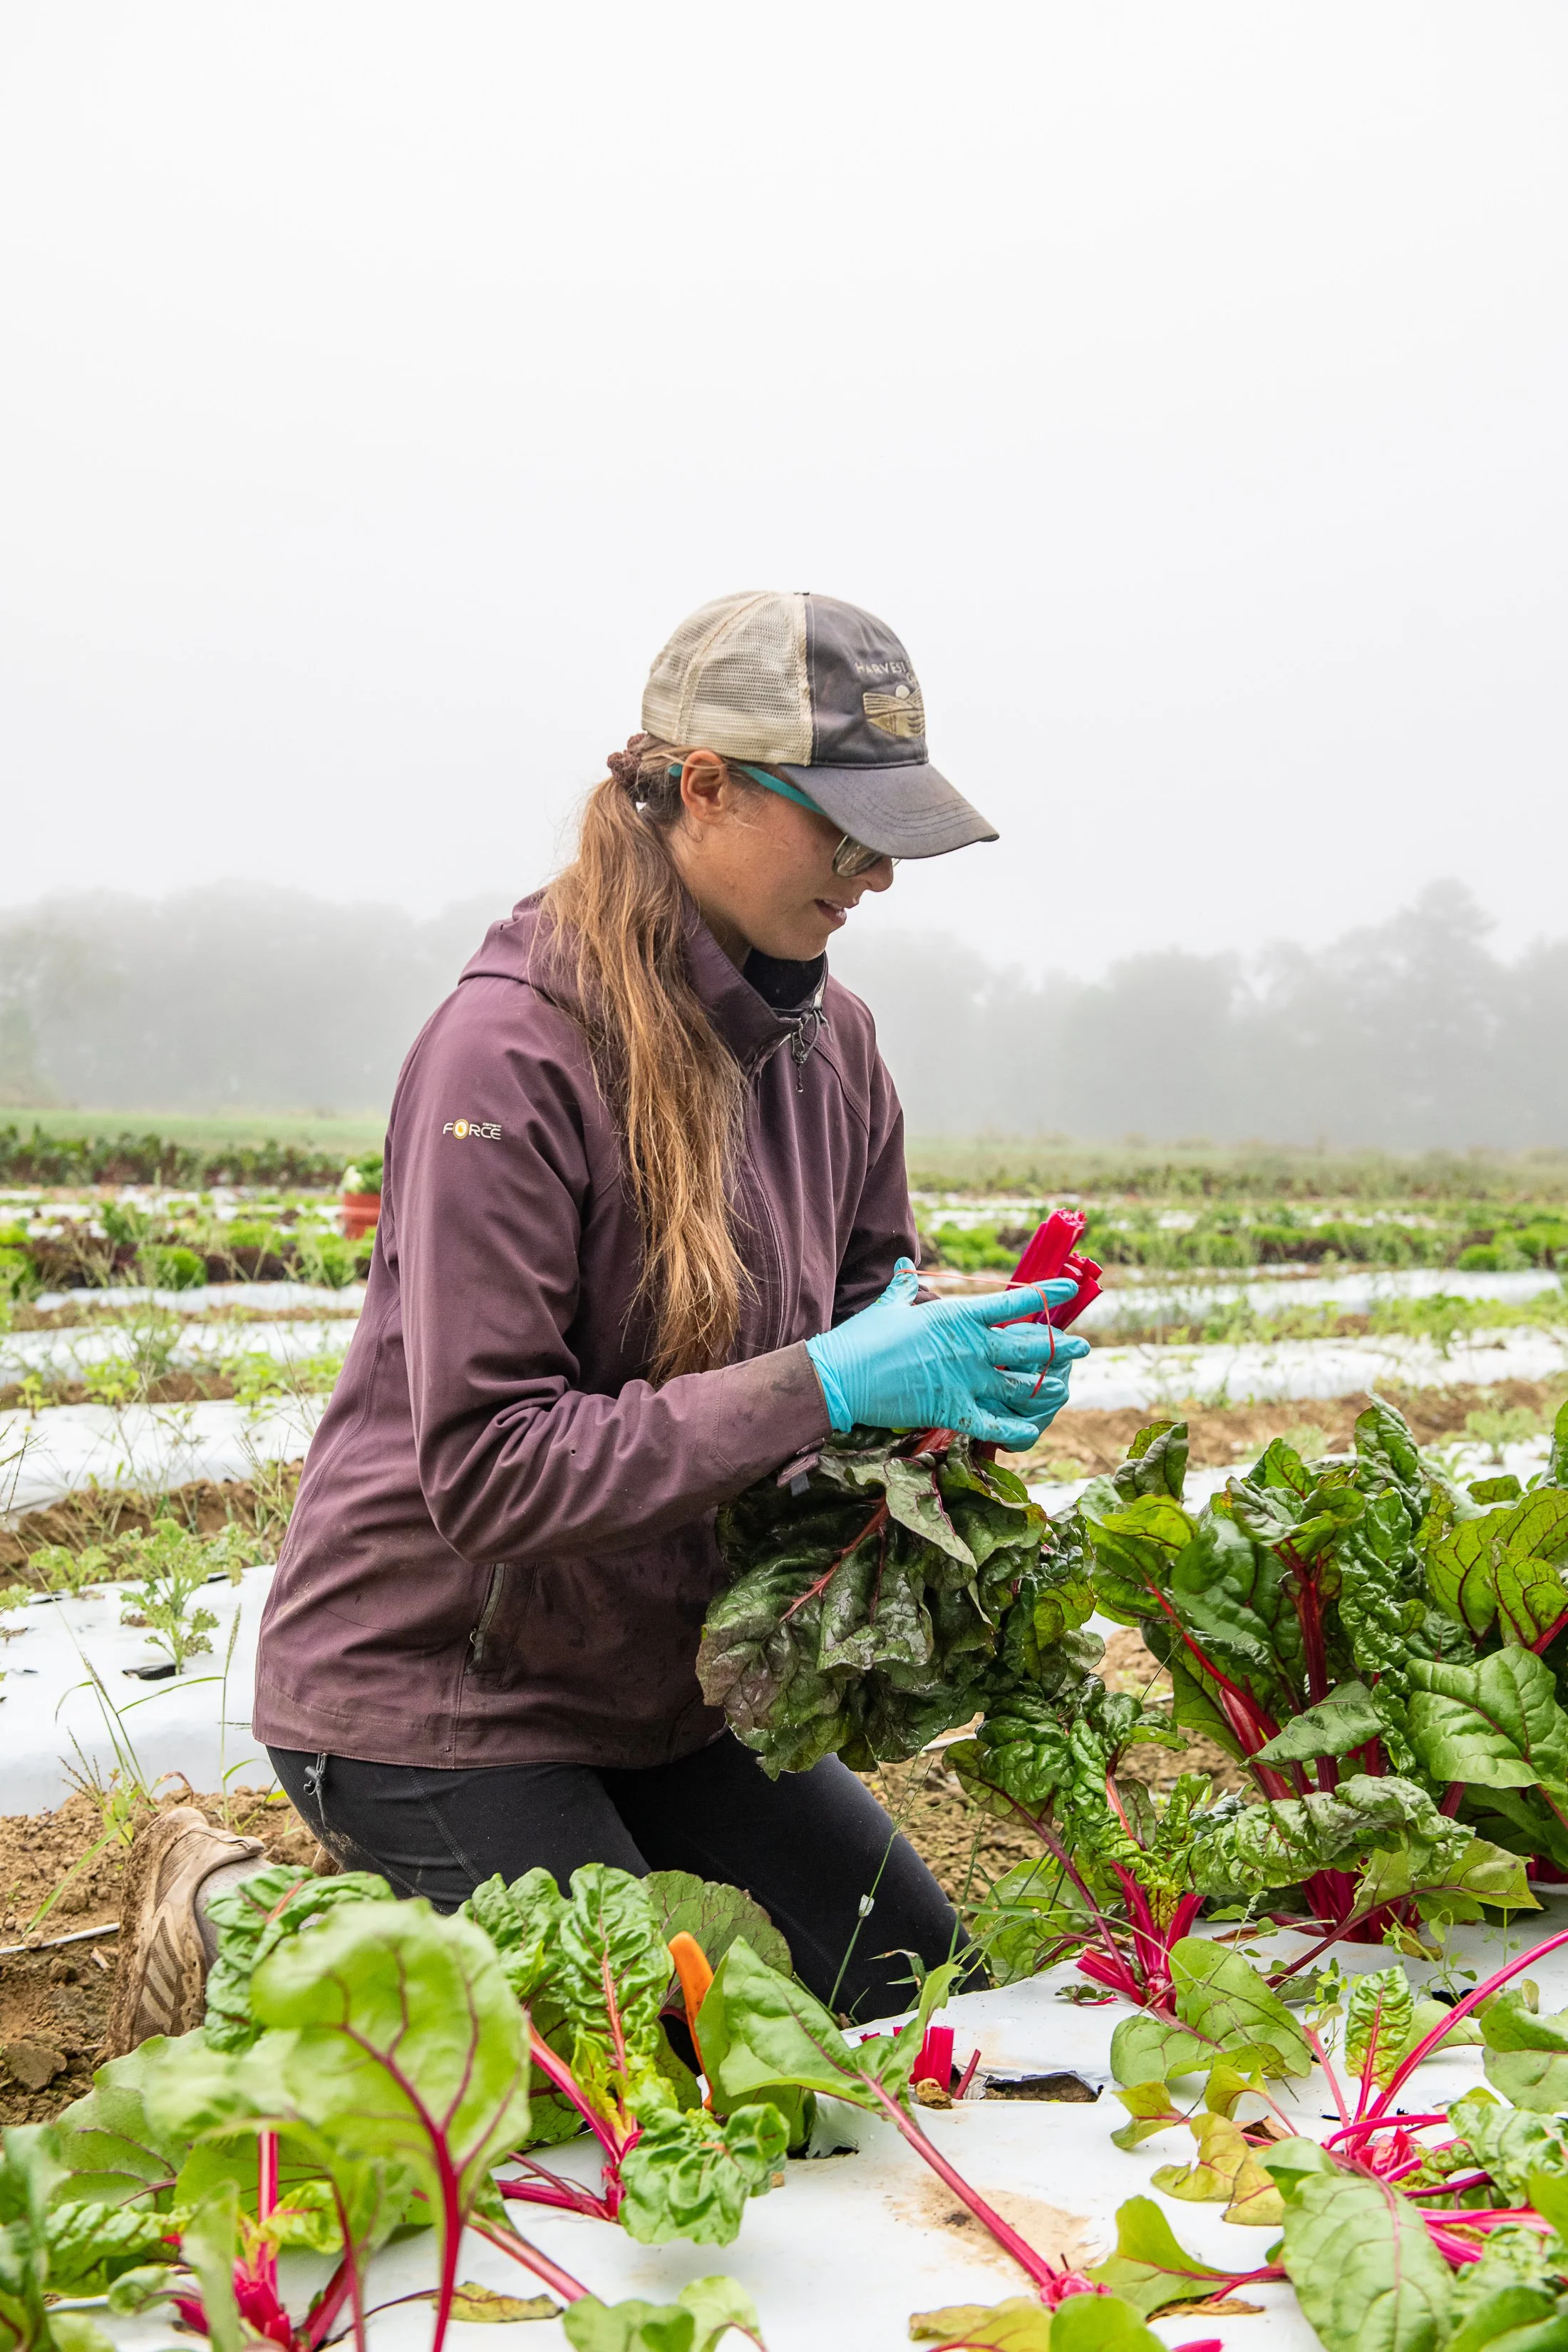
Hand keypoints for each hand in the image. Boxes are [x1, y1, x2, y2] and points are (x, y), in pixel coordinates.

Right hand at [804, 1259, 1089, 1449]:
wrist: (841, 1376)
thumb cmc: (864, 1337)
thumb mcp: (889, 1305)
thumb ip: (904, 1286)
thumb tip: (904, 1264)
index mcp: (958, 1315)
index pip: (1013, 1301)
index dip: (1045, 1296)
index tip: (1068, 1291)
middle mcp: (970, 1346)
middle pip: (1029, 1345)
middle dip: (1059, 1346)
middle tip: (1080, 1347)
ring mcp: (965, 1380)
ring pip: (1023, 1384)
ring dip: (1049, 1385)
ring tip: (1065, 1384)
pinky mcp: (954, 1411)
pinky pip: (997, 1424)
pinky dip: (1018, 1429)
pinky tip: (1034, 1428)